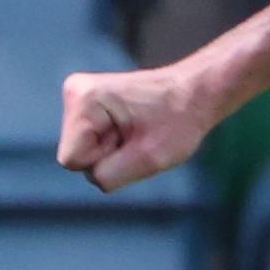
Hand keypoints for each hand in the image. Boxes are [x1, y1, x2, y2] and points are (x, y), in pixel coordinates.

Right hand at [56, 59, 220, 192]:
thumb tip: (87, 177)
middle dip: (109, 156)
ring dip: (113, 151)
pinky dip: (114, 144)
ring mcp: (80, 97)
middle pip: (76, 156)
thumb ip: (108, 176)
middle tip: (139, 135)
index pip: (73, 160)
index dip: (106, 162)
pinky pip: (91, 143)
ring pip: (84, 152)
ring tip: (138, 131)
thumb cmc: (180, 120)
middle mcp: (75, 93)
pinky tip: (133, 128)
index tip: (133, 140)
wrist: (197, 92)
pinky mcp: (88, 105)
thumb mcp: (149, 159)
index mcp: (83, 99)